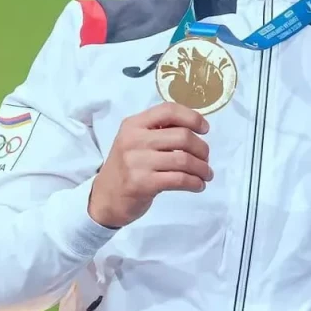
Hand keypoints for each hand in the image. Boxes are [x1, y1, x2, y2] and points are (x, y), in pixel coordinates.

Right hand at [87, 102, 211, 228]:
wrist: (105, 199)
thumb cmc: (127, 168)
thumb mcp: (136, 142)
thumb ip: (159, 132)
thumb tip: (196, 128)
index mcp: (134, 124)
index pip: (169, 110)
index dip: (192, 117)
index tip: (205, 129)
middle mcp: (134, 139)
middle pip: (182, 136)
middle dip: (202, 148)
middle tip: (206, 159)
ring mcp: (137, 162)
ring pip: (183, 159)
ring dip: (202, 168)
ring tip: (206, 174)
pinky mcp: (142, 183)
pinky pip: (179, 179)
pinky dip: (194, 182)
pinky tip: (198, 185)